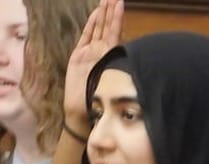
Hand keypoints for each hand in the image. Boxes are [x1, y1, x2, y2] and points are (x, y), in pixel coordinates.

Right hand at [63, 0, 123, 126]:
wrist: (81, 109)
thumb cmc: (99, 98)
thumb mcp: (113, 80)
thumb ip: (117, 66)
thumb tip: (129, 55)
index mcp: (111, 55)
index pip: (115, 31)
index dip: (117, 17)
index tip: (121, 3)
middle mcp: (101, 51)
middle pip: (107, 26)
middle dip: (110, 10)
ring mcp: (90, 52)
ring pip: (97, 29)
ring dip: (102, 14)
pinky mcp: (78, 55)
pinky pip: (85, 37)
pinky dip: (90, 25)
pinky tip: (95, 14)